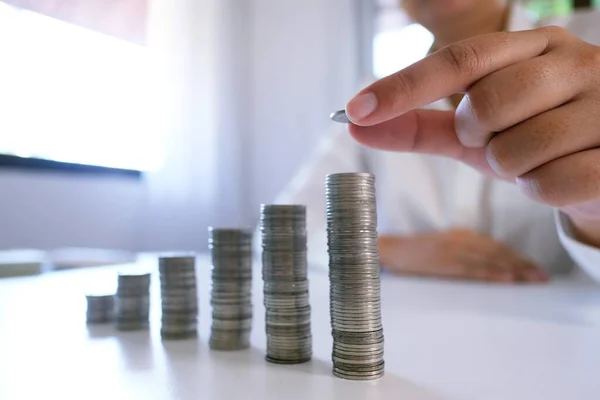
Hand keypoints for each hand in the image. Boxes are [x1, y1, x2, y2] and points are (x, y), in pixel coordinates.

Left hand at [345, 27, 599, 244]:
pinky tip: (563, 175)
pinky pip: (550, 184)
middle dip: (476, 135)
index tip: (355, 110)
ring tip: (538, 157)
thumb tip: (355, 123)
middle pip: (483, 105)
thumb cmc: (536, 138)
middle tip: (500, 138)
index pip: (458, 59)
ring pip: (514, 150)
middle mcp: (572, 62)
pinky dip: (542, 191)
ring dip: (512, 167)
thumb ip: (419, 123)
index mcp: (533, 47)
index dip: (403, 87)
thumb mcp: (477, 129)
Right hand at [379, 230, 548, 282]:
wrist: (389, 249)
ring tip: (531, 279)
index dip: (516, 256)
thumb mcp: (442, 244)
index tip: (534, 268)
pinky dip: (491, 273)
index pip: (494, 246)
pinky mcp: (443, 262)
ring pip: (488, 259)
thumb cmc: (415, 251)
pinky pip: (471, 268)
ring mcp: (451, 250)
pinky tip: (506, 279)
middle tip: (541, 276)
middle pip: (496, 252)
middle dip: (521, 264)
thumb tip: (488, 263)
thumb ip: (463, 248)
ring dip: (512, 269)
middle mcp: (459, 239)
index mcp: (460, 234)